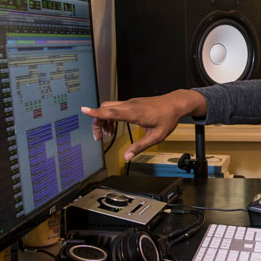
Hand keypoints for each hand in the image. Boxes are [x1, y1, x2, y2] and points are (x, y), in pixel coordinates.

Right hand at [81, 89, 205, 160]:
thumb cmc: (168, 118)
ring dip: (103, 119)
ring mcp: (130, 102)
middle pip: (105, 109)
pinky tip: (114, 127)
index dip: (96, 113)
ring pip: (108, 107)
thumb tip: (127, 157)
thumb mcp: (156, 137)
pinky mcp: (131, 102)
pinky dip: (110, 116)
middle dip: (97, 122)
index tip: (84, 110)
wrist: (175, 103)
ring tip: (107, 134)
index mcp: (135, 113)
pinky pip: (115, 107)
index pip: (111, 112)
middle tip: (99, 137)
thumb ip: (140, 147)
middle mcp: (130, 105)